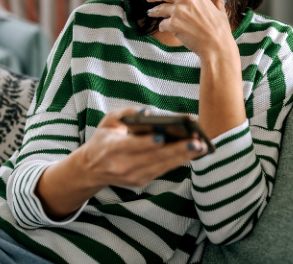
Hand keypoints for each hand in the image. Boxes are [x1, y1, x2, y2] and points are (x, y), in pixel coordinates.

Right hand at [75, 107, 207, 188]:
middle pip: (153, 158)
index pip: (132, 146)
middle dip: (176, 150)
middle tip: (197, 142)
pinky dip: (177, 162)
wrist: (91, 169)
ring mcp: (132, 177)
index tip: (163, 135)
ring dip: (183, 157)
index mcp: (111, 149)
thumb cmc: (104, 139)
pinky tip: (192, 153)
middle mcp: (122, 166)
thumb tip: (148, 111)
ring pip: (161, 167)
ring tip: (201, 147)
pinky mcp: (140, 182)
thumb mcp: (108, 121)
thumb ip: (127, 113)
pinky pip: (162, 171)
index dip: (147, 142)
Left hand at [146, 0, 232, 56]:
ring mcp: (179, 10)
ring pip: (160, 8)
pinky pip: (162, 23)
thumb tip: (221, 0)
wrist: (217, 46)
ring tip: (150, 13)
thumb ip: (218, 4)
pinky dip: (162, 26)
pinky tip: (163, 28)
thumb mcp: (220, 12)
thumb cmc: (220, 31)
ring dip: (153, 11)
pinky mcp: (173, 23)